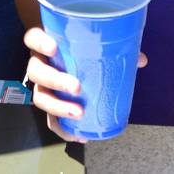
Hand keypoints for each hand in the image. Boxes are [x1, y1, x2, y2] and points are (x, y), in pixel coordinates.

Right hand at [23, 27, 147, 142]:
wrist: (71, 62)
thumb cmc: (81, 49)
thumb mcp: (93, 45)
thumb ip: (114, 48)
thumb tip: (140, 59)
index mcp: (45, 44)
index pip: (33, 38)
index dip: (40, 42)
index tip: (55, 48)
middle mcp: (39, 64)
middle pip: (36, 72)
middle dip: (55, 80)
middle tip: (77, 87)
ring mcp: (42, 86)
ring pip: (40, 97)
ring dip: (58, 107)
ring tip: (79, 113)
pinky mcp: (50, 105)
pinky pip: (50, 119)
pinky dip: (62, 129)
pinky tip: (79, 135)